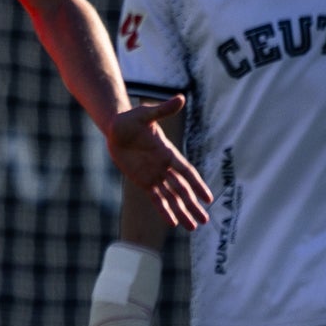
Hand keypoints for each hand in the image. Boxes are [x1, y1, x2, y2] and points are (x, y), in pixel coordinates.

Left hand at [109, 96, 209, 230]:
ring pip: (171, 198)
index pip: (187, 172)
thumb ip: (163, 110)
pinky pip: (155, 199)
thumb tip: (181, 98)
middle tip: (205, 220)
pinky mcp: (142, 181)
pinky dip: (164, 210)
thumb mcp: (146, 114)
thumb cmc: (131, 120)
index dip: (197, 185)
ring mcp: (154, 175)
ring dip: (182, 212)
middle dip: (193, 205)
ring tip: (194, 227)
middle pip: (182, 190)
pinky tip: (172, 223)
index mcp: (168, 153)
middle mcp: (164, 167)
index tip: (208, 198)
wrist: (116, 128)